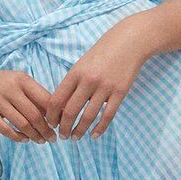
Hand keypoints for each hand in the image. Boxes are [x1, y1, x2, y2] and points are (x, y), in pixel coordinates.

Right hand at [0, 63, 56, 143]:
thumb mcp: (17, 81)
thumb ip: (33, 95)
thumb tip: (54, 114)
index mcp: (22, 79)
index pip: (45, 99)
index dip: (55, 114)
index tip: (60, 124)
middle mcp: (10, 89)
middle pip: (35, 115)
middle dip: (46, 130)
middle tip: (52, 138)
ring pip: (22, 124)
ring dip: (34, 135)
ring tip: (41, 140)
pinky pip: (6, 129)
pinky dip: (18, 137)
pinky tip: (24, 139)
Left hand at [46, 18, 149, 139]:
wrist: (129, 42)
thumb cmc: (102, 53)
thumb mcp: (82, 64)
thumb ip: (72, 83)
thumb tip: (61, 106)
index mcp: (75, 73)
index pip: (57, 99)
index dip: (51, 115)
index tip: (50, 123)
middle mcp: (88, 81)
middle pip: (70, 111)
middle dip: (63, 127)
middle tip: (62, 136)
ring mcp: (105, 87)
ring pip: (88, 116)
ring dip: (79, 130)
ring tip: (75, 137)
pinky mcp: (120, 92)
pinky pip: (108, 116)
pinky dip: (99, 129)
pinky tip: (94, 135)